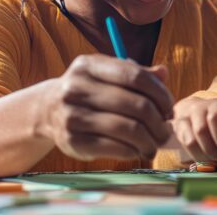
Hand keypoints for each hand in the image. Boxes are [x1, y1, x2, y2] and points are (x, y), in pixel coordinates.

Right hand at [36, 54, 174, 161]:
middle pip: (135, 105)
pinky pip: (115, 148)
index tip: (169, 108)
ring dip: (149, 140)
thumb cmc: (90, 91)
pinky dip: (133, 151)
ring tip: (155, 144)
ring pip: (127, 129)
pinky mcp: (72, 141)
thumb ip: (137, 74)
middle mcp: (76, 88)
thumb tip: (164, 73)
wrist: (47, 110)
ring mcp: (72, 115)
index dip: (159, 93)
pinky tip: (137, 150)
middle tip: (166, 131)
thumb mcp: (108, 75)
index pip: (135, 76)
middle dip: (158, 121)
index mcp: (89, 65)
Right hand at [172, 97, 216, 162]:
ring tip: (212, 161)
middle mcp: (198, 108)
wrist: (197, 109)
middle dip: (212, 151)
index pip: (216, 120)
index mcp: (216, 105)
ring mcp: (185, 116)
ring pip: (190, 139)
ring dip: (202, 155)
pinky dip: (193, 154)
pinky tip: (202, 158)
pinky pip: (183, 144)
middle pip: (201, 131)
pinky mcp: (177, 126)